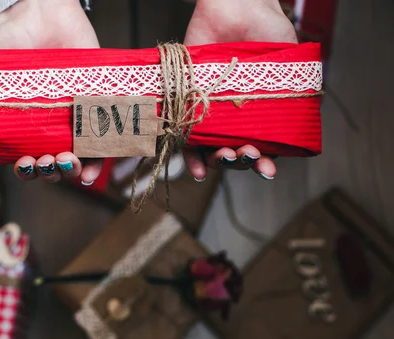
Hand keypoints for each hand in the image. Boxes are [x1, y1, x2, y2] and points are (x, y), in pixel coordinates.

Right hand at [0, 0, 102, 183]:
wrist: (44, 11)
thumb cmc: (12, 40)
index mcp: (24, 125)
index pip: (26, 160)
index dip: (25, 171)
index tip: (22, 163)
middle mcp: (50, 126)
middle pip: (50, 165)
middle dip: (46, 172)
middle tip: (43, 162)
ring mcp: (74, 118)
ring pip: (76, 159)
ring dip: (70, 170)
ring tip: (64, 160)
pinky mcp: (97, 107)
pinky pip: (102, 143)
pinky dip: (97, 162)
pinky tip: (88, 171)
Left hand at [182, 0, 296, 180]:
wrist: (235, 5)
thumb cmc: (266, 29)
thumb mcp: (291, 57)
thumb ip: (296, 83)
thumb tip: (306, 110)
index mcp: (261, 113)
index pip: (263, 148)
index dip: (265, 163)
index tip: (267, 169)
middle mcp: (236, 117)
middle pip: (236, 153)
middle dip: (241, 161)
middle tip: (245, 154)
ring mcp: (211, 112)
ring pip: (211, 150)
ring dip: (217, 162)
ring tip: (223, 159)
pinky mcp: (187, 104)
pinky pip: (185, 136)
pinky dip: (190, 156)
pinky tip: (196, 170)